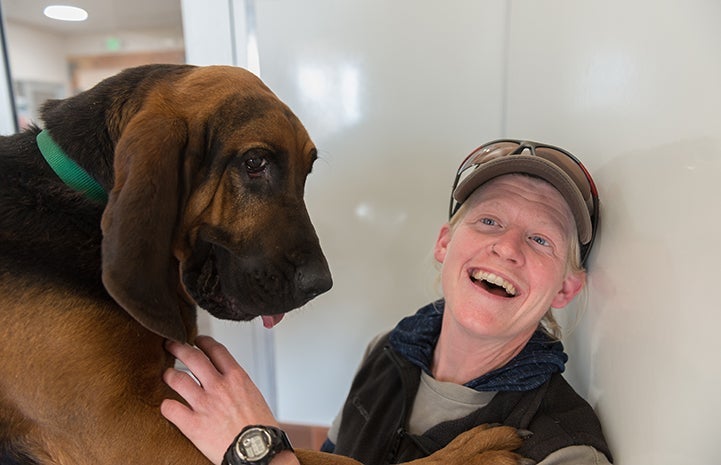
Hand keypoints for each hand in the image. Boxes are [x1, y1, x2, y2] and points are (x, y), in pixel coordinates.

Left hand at [161, 335, 287, 464]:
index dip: (203, 341)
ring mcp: (204, 404)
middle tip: (170, 345)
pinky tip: (166, 406)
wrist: (258, 452)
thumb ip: (238, 385)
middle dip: (178, 347)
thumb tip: (228, 381)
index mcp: (236, 377)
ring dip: (169, 375)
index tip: (197, 340)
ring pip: (177, 379)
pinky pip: (170, 408)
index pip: (216, 350)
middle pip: (192, 357)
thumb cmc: (260, 429)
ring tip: (166, 375)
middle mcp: (218, 386)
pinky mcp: (193, 424)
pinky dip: (166, 406)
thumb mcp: (254, 396)